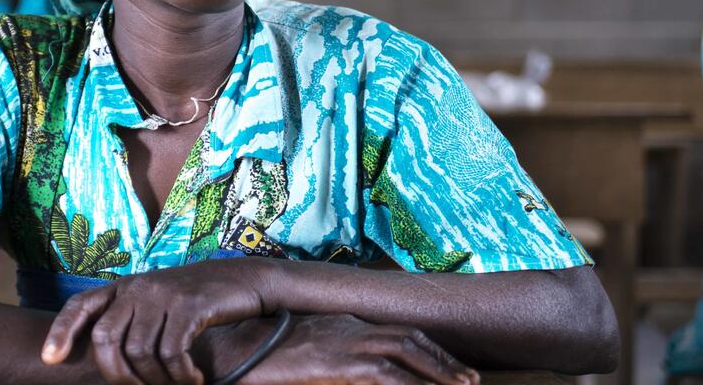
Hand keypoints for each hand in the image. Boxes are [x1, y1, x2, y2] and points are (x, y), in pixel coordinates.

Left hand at [42, 258, 275, 383]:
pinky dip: (181, 375)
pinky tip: (194, 380)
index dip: (61, 331)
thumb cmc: (198, 302)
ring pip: (140, 352)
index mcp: (124, 286)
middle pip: (106, 338)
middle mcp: (138, 286)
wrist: (244, 281)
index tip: (50, 359)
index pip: (81, 305)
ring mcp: (163, 293)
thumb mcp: (158, 304)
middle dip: (117, 376)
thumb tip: (108, 361)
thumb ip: (132, 321)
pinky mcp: (190, 304)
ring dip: (157, 381)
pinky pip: (172, 352)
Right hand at [216, 313, 479, 384]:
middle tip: (470, 378)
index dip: (429, 348)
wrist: (232, 348)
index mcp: (343, 325)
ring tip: (464, 384)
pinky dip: (410, 382)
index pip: (397, 332)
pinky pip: (386, 374)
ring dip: (439, 369)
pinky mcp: (339, 362)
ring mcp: (346, 343)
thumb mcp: (305, 353)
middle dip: (444, 358)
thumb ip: (332, 355)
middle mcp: (350, 328)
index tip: (450, 364)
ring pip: (407, 352)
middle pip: (410, 338)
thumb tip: (350, 368)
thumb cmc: (260, 353)